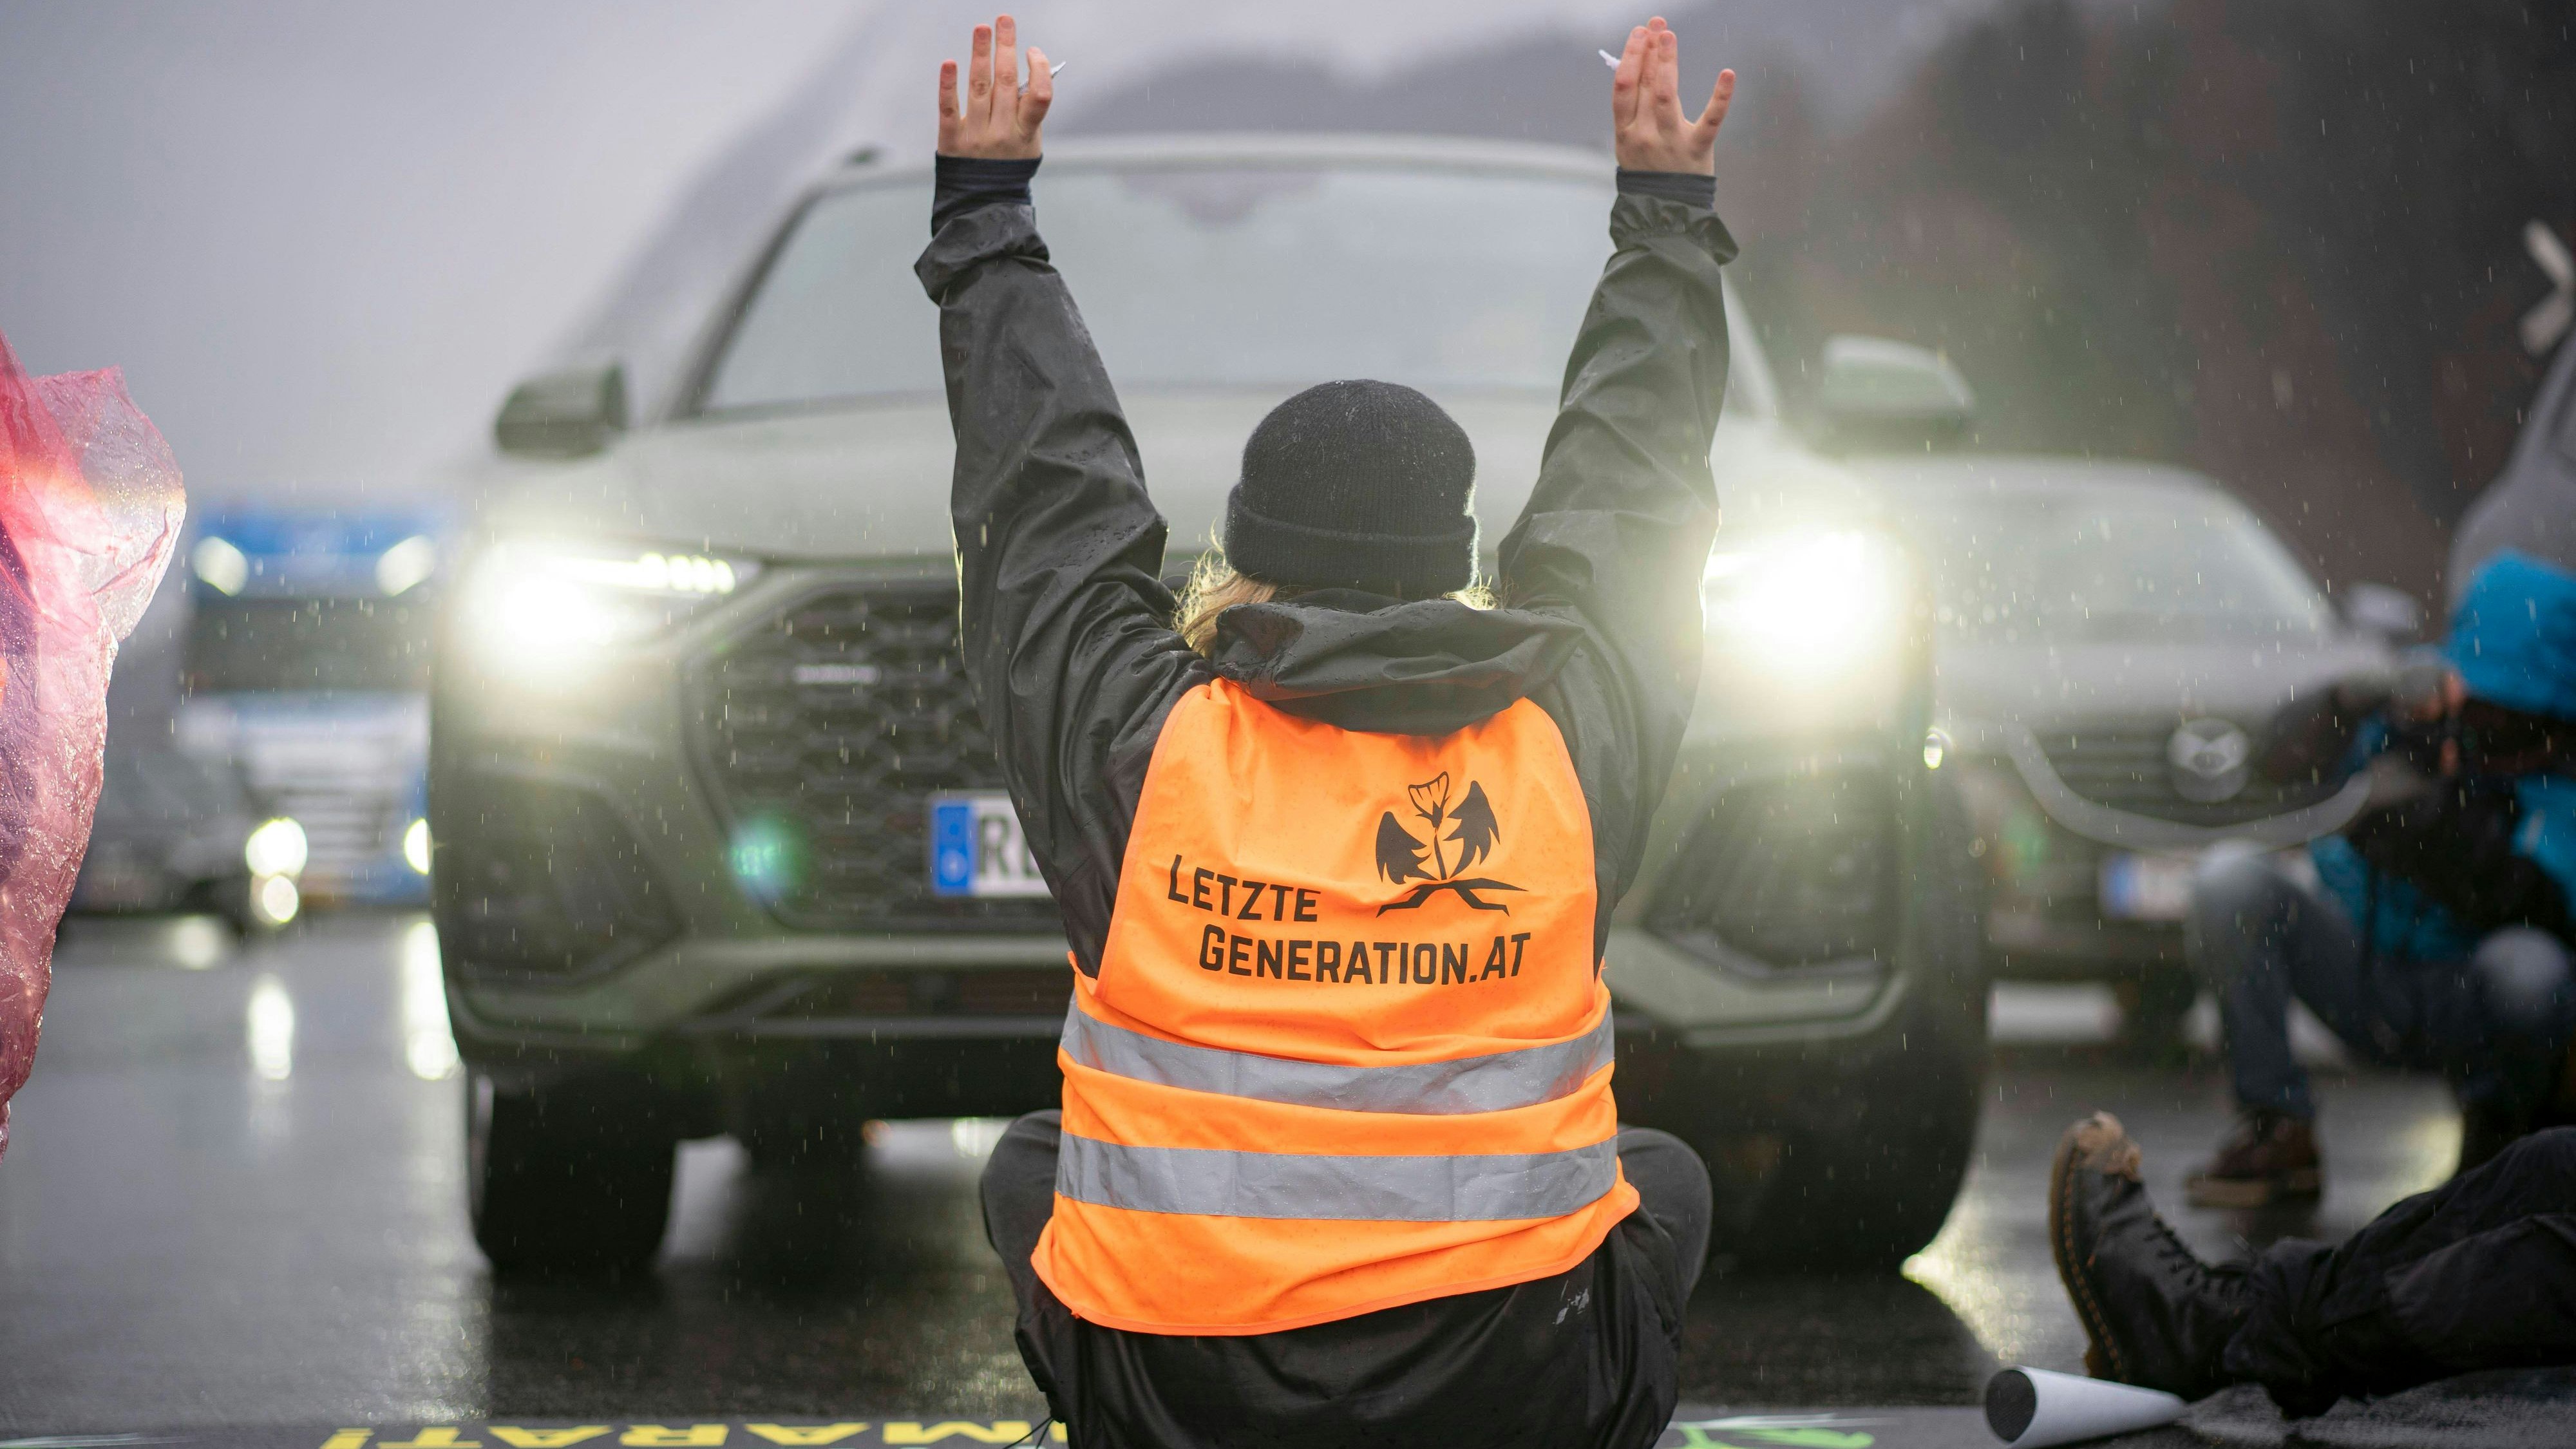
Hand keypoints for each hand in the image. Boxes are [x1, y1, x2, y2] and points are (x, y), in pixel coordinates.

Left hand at [938, 15, 1050, 158]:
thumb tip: (1023, 69)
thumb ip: (1026, 110)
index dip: (1038, 70)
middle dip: (1006, 47)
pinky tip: (950, 63)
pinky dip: (948, 85)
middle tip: (1004, 20)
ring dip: (980, 54)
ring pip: (979, 88)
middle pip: (1005, 83)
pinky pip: (948, 109)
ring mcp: (976, 138)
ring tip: (982, 29)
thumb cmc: (1009, 161)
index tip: (1032, 51)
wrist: (983, 201)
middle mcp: (1002, 135)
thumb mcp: (1029, 141)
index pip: (1039, 97)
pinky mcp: (951, 141)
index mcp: (1026, 134)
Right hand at [1610, 17, 1732, 175]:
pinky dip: (1721, 97)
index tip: (1640, 33)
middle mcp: (1644, 135)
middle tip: (1657, 24)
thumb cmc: (1649, 170)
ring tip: (1669, 36)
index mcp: (1625, 133)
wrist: (1664, 212)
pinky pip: (1710, 121)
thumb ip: (1634, 109)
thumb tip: (1638, 63)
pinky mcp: (1697, 150)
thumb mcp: (1631, 142)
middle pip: (1644, 85)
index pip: (1624, 87)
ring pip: (1666, 96)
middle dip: (1649, 50)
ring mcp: (1670, 142)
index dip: (1631, 57)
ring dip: (1667, 62)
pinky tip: (1728, 74)